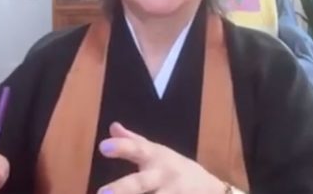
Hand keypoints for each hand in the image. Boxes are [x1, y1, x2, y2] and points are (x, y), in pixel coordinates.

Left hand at [97, 122, 225, 193]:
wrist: (210, 190)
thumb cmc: (175, 168)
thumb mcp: (157, 151)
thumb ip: (133, 141)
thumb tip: (112, 126)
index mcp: (155, 158)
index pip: (137, 148)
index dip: (121, 148)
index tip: (102, 147)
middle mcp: (162, 177)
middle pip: (141, 183)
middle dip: (122, 189)